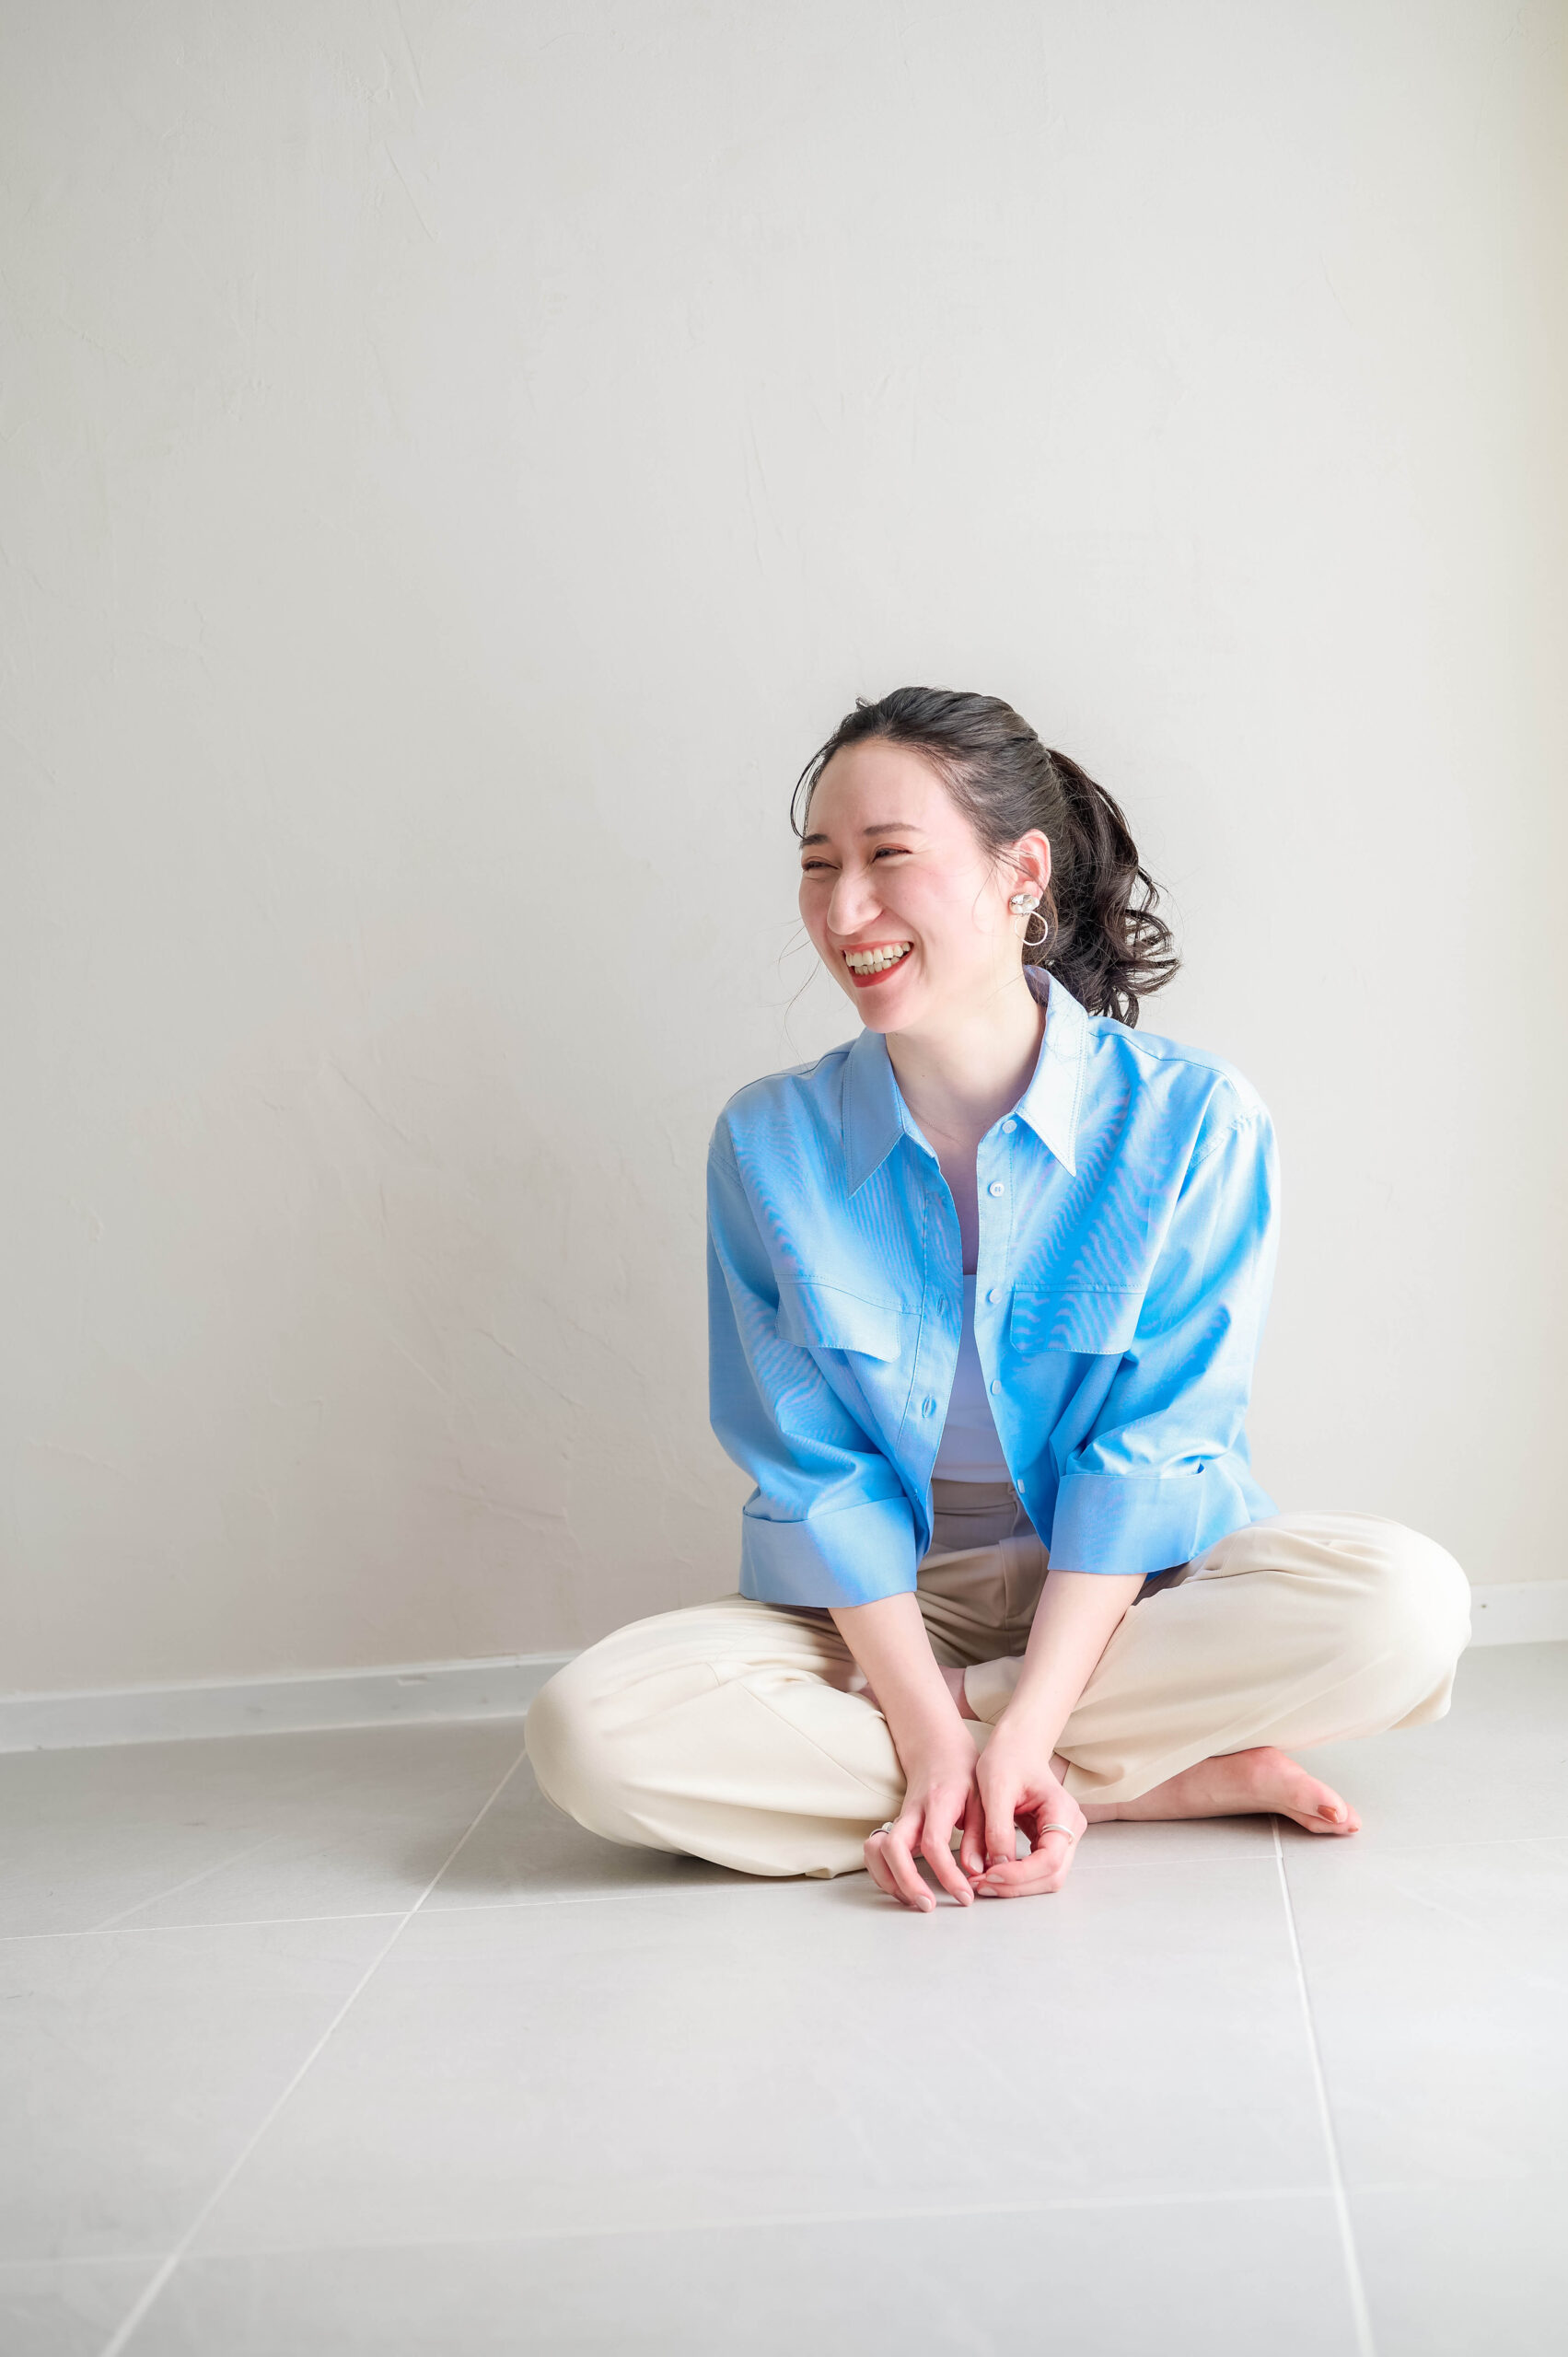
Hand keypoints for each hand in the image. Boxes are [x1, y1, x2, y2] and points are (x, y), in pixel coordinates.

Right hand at [864, 1728, 979, 1911]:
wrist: (936, 1749)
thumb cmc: (962, 1773)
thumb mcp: (982, 1797)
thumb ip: (981, 1833)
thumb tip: (976, 1870)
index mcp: (937, 1803)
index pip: (934, 1843)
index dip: (947, 1874)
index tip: (965, 1896)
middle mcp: (911, 1812)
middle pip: (892, 1849)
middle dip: (906, 1882)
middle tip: (928, 1905)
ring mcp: (898, 1820)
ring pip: (875, 1852)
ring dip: (890, 1881)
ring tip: (916, 1900)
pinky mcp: (892, 1828)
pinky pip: (875, 1854)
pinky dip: (884, 1875)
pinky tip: (905, 1888)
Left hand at [960, 1723, 1086, 1897]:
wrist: (1017, 1745)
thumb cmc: (1008, 1758)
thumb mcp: (996, 1788)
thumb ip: (998, 1828)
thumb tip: (998, 1866)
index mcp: (1062, 1811)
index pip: (1050, 1859)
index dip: (1020, 1874)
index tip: (988, 1874)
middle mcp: (1070, 1828)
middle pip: (1052, 1876)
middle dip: (1016, 1886)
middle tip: (979, 1884)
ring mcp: (1063, 1837)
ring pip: (1045, 1878)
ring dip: (1014, 1886)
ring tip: (981, 1881)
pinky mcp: (1049, 1842)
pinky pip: (1037, 1870)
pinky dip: (1015, 1877)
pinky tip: (990, 1872)